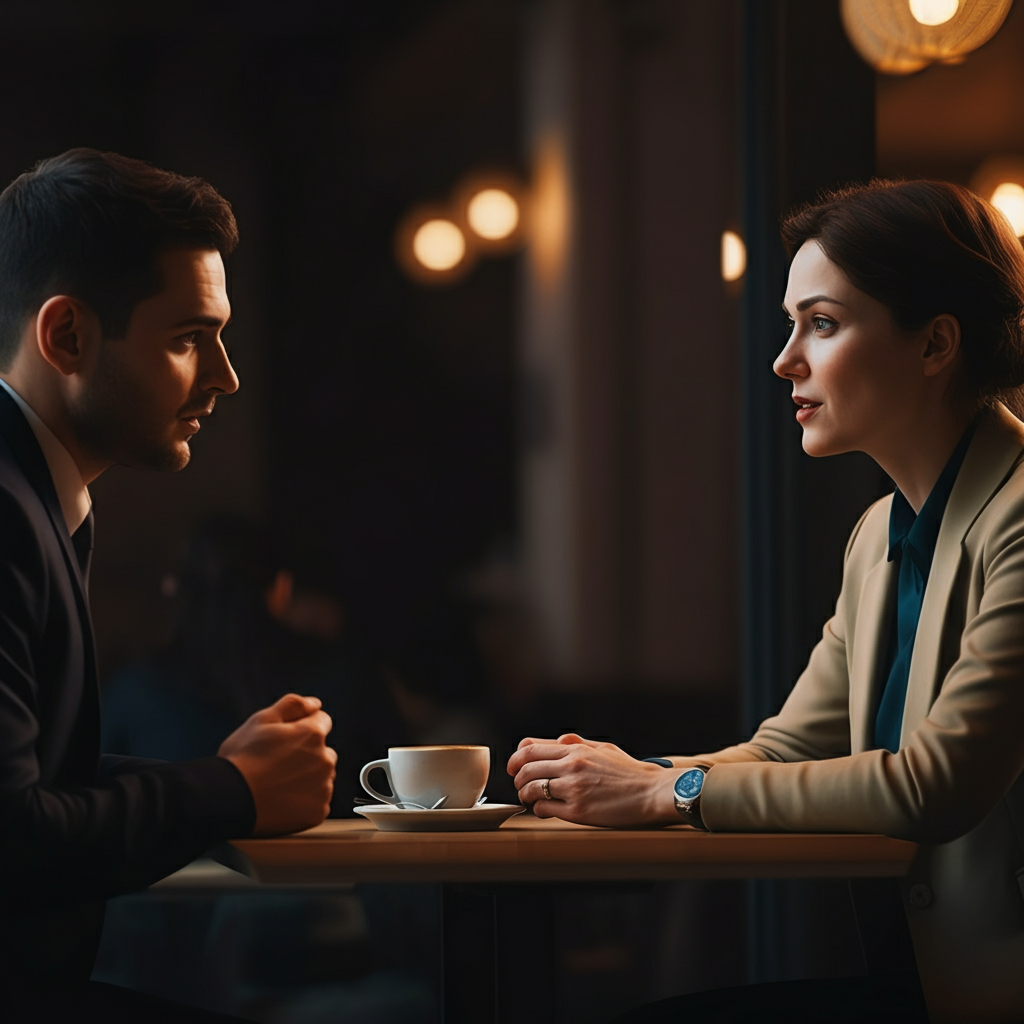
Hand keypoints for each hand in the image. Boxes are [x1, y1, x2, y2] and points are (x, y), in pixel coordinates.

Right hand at [218, 693, 336, 835]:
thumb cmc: (241, 759)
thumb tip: (315, 704)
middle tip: (278, 763)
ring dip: (308, 777)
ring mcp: (322, 788)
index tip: (286, 739)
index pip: (322, 722)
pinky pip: (318, 801)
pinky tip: (283, 799)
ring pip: (322, 777)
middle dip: (307, 754)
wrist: (227, 800)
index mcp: (313, 734)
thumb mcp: (260, 720)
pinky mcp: (317, 812)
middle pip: (324, 751)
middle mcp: (325, 760)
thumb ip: (293, 705)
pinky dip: (305, 801)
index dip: (302, 727)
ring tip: (278, 783)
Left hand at [507, 733, 678, 827]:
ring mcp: (573, 789)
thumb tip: (559, 741)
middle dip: (517, 778)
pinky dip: (539, 810)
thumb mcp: (605, 749)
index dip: (516, 758)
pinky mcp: (578, 812)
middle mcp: (571, 767)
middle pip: (526, 769)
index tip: (513, 766)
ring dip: (525, 795)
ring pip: (532, 789)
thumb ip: (579, 744)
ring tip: (529, 799)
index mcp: (576, 750)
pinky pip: (545, 810)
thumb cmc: (631, 772)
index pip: (530, 748)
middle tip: (520, 785)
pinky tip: (544, 811)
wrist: (652, 792)